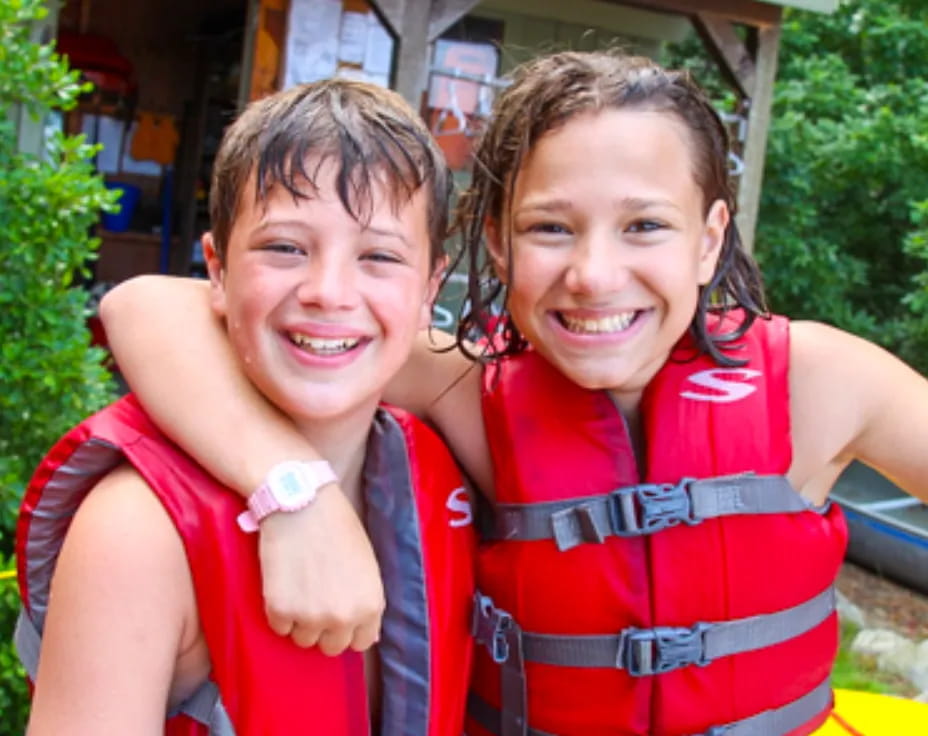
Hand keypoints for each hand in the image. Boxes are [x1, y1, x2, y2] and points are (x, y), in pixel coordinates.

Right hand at [258, 487, 384, 654]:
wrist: (301, 503)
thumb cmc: (337, 527)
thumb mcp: (367, 564)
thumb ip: (366, 600)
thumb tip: (367, 634)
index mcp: (370, 606)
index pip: (361, 642)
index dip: (349, 628)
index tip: (339, 612)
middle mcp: (343, 618)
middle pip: (331, 647)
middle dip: (324, 628)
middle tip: (316, 598)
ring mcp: (310, 617)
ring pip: (303, 639)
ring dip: (300, 620)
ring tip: (299, 587)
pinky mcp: (280, 611)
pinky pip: (279, 627)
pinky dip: (279, 611)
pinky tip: (284, 583)